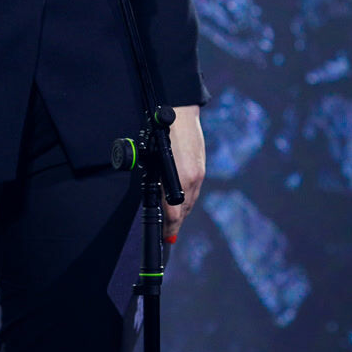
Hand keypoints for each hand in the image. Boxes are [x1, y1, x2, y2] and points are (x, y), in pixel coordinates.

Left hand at [164, 105, 204, 245]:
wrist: (179, 112)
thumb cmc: (161, 132)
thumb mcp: (150, 157)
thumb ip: (152, 179)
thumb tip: (153, 196)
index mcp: (178, 179)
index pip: (173, 213)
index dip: (169, 228)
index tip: (166, 238)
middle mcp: (191, 180)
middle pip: (184, 211)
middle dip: (175, 224)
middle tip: (169, 236)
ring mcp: (198, 174)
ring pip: (191, 202)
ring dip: (182, 213)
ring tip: (175, 223)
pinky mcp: (201, 167)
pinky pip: (195, 191)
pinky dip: (188, 200)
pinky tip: (183, 202)